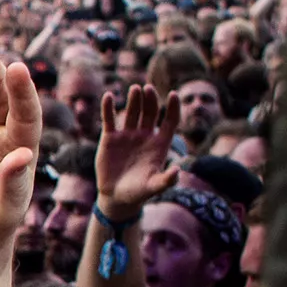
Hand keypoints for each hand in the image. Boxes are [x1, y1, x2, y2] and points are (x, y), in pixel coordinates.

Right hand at [96, 85, 181, 214]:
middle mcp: (145, 136)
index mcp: (159, 144)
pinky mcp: (110, 138)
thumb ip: (166, 180)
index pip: (170, 121)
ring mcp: (127, 135)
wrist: (116, 197)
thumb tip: (178, 170)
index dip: (173, 108)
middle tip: (148, 89)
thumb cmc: (139, 192)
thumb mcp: (154, 187)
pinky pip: (109, 120)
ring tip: (134, 89)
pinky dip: (108, 108)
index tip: (173, 94)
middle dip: (150, 100)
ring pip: (132, 112)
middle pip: (150, 112)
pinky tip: (109, 96)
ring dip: (134, 100)